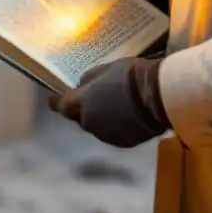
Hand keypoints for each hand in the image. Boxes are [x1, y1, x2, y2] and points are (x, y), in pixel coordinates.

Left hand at [49, 57, 169, 147]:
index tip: (54, 100)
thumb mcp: (106, 69)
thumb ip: (90, 80)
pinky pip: (113, 134)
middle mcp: (90, 123)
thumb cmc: (130, 77)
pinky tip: (128, 117)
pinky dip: (116, 126)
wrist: (157, 97)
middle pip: (80, 118)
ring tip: (116, 107)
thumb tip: (82, 86)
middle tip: (95, 99)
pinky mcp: (123, 143)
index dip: (57, 102)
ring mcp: (106, 135)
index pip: (62, 106)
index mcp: (82, 103)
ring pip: (97, 127)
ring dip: (101, 119)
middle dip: (84, 110)